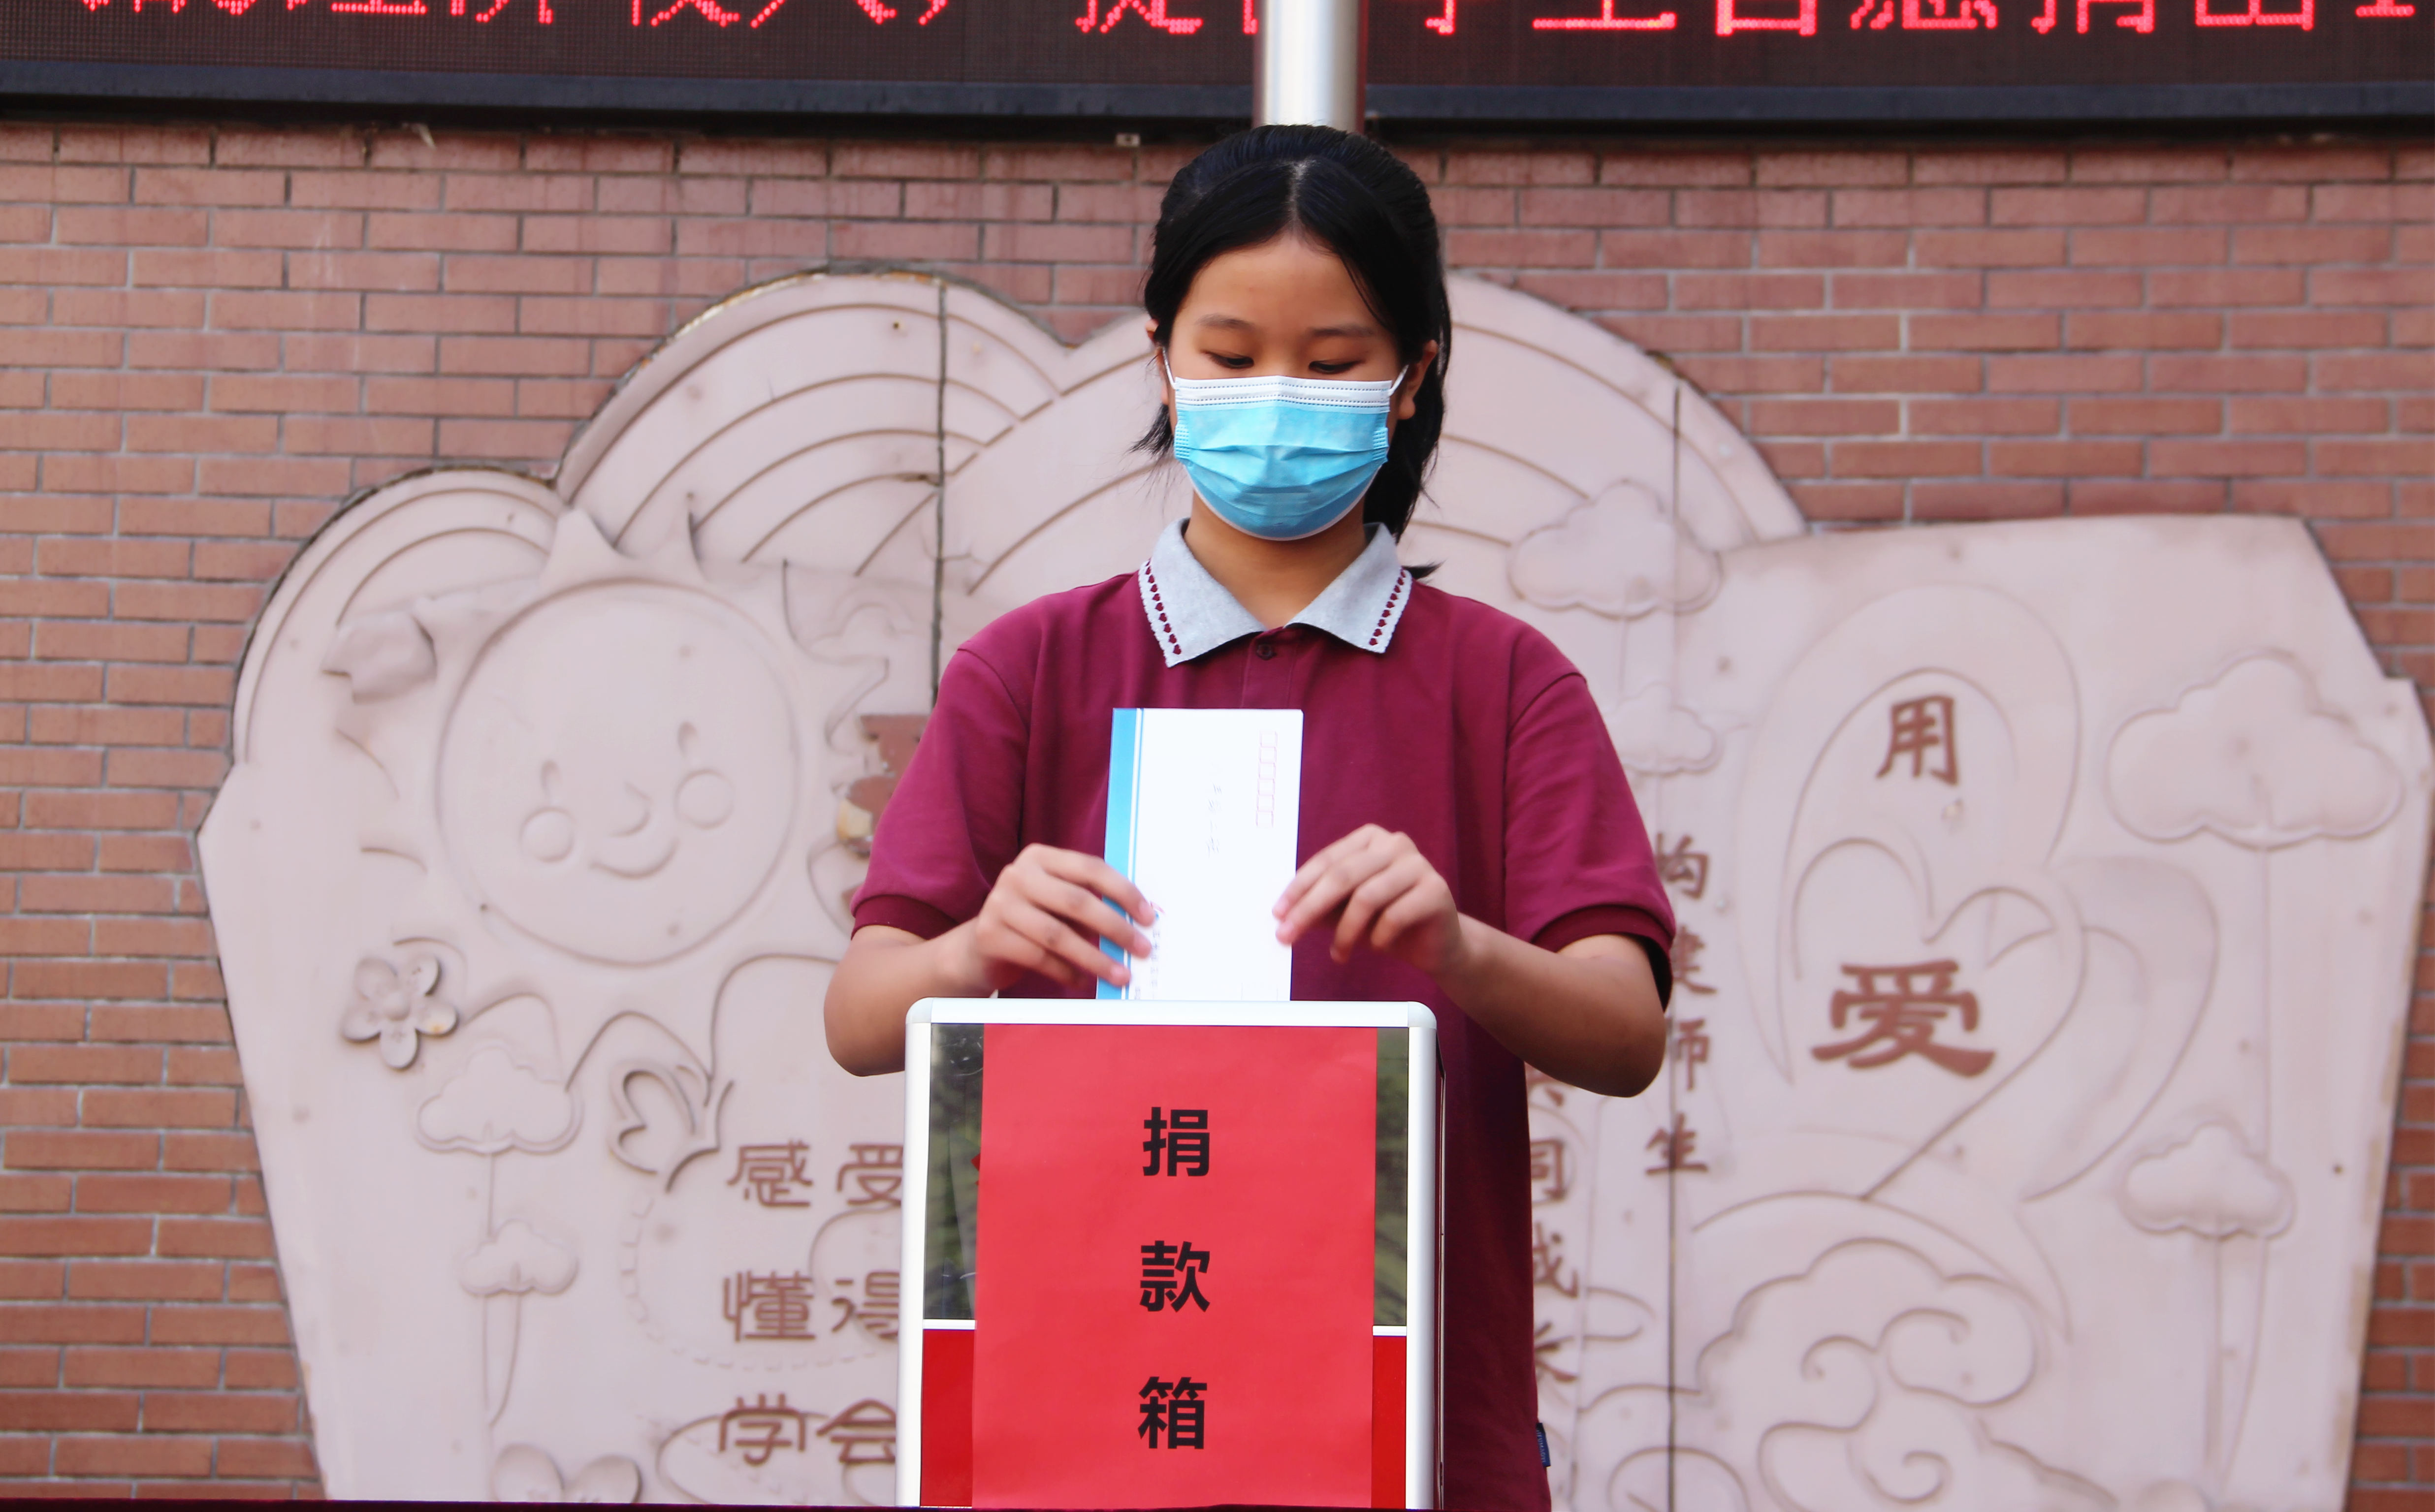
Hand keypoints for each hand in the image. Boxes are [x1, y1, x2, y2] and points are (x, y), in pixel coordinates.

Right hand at [957, 844, 1155, 991]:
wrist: (980, 948)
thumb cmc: (1032, 922)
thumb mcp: (1057, 903)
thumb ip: (1089, 904)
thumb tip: (1137, 925)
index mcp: (1040, 857)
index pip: (1090, 868)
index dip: (1123, 892)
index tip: (1148, 917)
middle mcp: (1018, 874)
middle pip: (1076, 901)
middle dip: (1115, 928)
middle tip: (1142, 949)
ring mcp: (1000, 903)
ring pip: (1058, 934)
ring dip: (1095, 958)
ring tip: (1119, 975)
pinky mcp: (989, 934)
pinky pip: (1039, 957)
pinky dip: (1066, 972)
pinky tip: (1081, 981)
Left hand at [1274, 824, 1465, 974]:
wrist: (1438, 944)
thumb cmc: (1389, 923)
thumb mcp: (1347, 912)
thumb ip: (1321, 907)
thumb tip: (1284, 914)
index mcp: (1370, 839)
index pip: (1326, 861)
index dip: (1299, 889)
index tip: (1277, 914)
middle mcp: (1394, 843)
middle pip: (1342, 876)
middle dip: (1309, 909)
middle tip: (1288, 935)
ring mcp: (1418, 864)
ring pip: (1366, 896)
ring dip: (1345, 932)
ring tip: (1339, 953)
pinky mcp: (1436, 889)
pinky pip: (1395, 915)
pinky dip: (1378, 937)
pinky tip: (1376, 947)